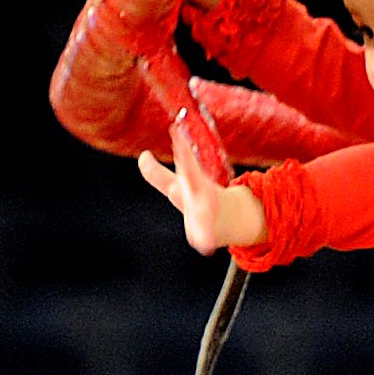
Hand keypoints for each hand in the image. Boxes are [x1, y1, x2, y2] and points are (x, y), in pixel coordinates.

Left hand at [137, 137, 260, 254]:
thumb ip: (157, 174)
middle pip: (192, 177)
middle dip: (188, 165)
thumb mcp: (178, 185)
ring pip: (200, 208)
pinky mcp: (209, 231)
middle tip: (182, 152)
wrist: (230, 219)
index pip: (184, 160)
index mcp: (192, 179)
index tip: (175, 129)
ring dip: (198, 207)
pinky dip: (205, 239)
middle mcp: (200, 192)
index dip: (179, 146)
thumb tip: (143, 156)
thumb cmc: (200, 200)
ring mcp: (207, 211)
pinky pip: (205, 236)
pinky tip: (205, 245)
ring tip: (195, 207)